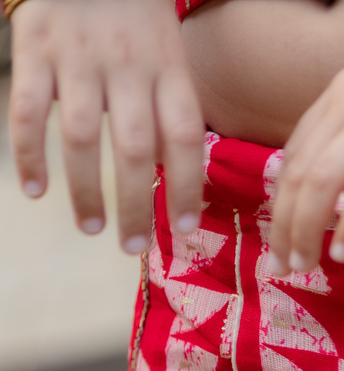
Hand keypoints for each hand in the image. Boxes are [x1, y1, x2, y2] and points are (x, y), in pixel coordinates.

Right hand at [9, 0, 206, 250]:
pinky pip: (28, 111)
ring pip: (82, 138)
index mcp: (167, 66)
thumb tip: (176, 178)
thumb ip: (170, 106)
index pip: (185, 136)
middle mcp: (125, 65)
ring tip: (92, 228)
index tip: (185, 228)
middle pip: (135, 149)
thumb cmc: (133, 15)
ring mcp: (78, 57)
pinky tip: (36, 191)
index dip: (188, 186)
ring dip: (86, 191)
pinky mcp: (35, 49)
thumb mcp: (167, 51)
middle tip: (132, 247)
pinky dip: (29, 155)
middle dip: (135, 205)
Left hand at [268, 7, 343, 271]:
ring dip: (306, 230)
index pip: (294, 156)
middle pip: (298, 174)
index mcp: (339, 95)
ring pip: (321, 182)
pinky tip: (343, 252)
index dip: (279, 202)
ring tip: (305, 266)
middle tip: (280, 266)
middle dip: (282, 225)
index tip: (278, 238)